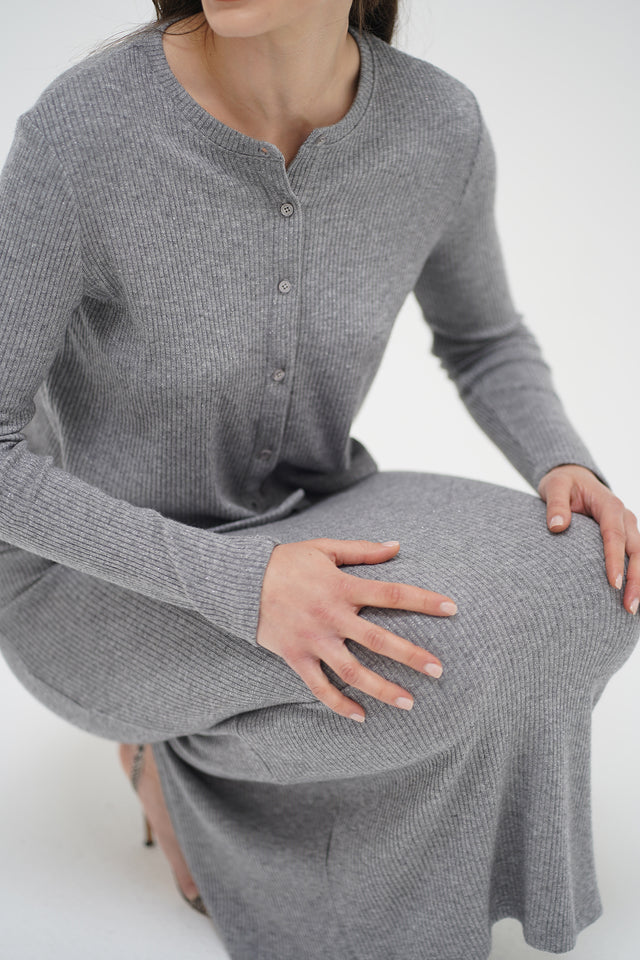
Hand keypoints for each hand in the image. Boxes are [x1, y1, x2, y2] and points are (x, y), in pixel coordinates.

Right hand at [256, 538, 455, 721]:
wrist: (240, 581)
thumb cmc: (287, 562)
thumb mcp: (325, 548)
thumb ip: (362, 551)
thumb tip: (397, 546)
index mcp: (342, 586)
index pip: (391, 594)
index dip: (423, 600)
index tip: (452, 608)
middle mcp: (331, 616)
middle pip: (378, 640)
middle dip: (411, 656)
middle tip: (439, 670)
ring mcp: (313, 640)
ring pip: (353, 671)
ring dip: (382, 689)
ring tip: (409, 702)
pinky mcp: (296, 658)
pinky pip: (320, 687)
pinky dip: (340, 704)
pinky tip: (361, 716)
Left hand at [537, 463, 639, 615]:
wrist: (573, 477)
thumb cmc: (563, 483)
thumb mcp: (554, 486)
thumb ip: (555, 505)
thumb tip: (556, 527)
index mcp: (609, 505)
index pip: (614, 536)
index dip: (615, 560)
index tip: (613, 584)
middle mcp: (624, 517)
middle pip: (636, 550)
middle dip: (635, 579)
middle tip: (628, 607)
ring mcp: (628, 527)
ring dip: (639, 582)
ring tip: (631, 609)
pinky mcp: (626, 535)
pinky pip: (635, 556)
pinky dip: (636, 575)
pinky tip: (632, 596)